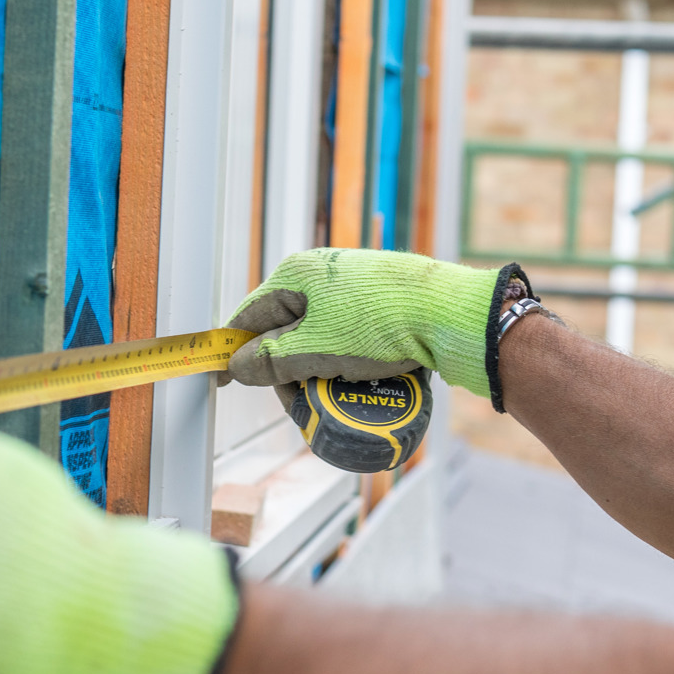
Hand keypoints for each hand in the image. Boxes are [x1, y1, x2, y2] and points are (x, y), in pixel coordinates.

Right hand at [227, 249, 522, 402]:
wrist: (449, 315)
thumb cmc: (380, 324)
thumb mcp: (314, 350)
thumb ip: (269, 361)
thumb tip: (237, 367)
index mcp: (297, 275)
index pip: (249, 316)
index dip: (233, 351)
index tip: (224, 380)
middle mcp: (322, 274)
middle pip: (284, 330)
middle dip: (287, 370)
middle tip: (301, 400)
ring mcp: (353, 286)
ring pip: (318, 338)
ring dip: (318, 369)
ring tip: (337, 390)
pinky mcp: (380, 302)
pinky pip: (348, 337)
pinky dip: (346, 361)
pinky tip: (361, 377)